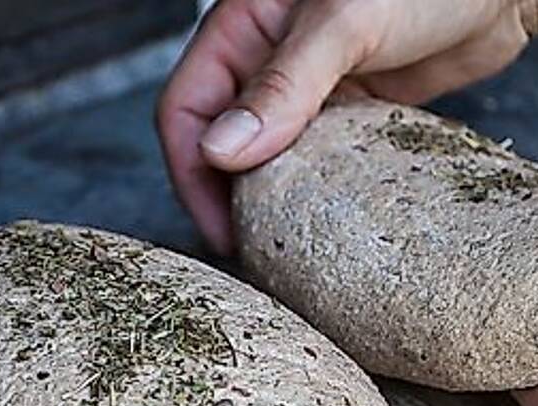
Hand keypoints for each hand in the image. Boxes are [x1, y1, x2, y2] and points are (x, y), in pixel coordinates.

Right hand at [157, 0, 537, 251]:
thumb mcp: (344, 25)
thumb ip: (283, 85)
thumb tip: (221, 150)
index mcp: (244, 25)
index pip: (185, 106)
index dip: (193, 171)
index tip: (222, 228)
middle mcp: (267, 56)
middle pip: (220, 138)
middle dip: (228, 194)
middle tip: (254, 249)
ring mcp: (310, 85)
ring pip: (267, 154)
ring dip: (271, 197)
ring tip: (287, 245)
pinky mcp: (353, 106)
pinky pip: (318, 157)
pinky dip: (317, 189)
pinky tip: (332, 219)